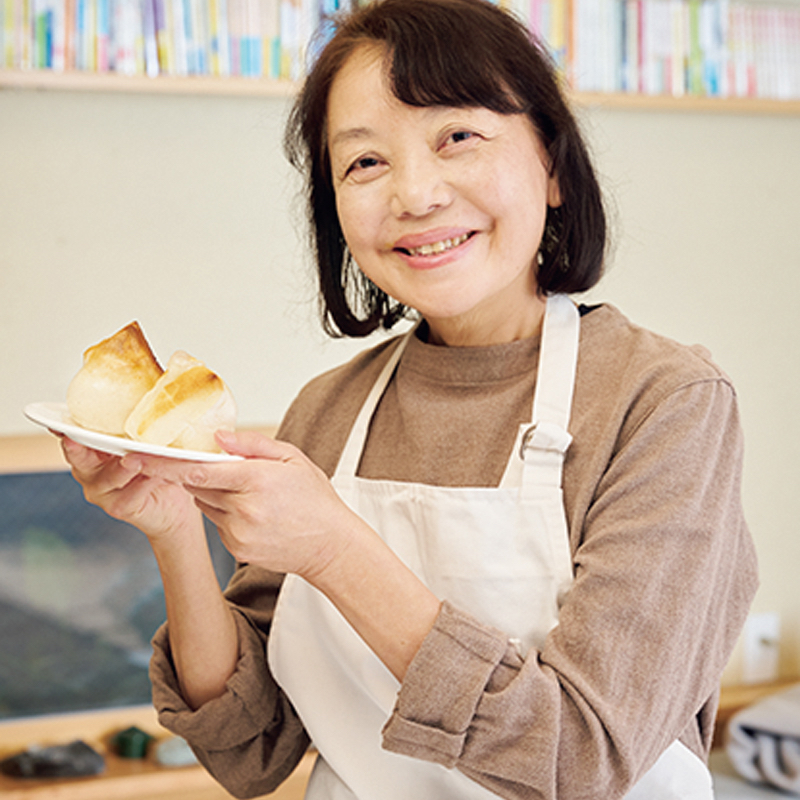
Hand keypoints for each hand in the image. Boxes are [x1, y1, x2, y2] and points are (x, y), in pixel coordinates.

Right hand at [61, 437, 202, 541]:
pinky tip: (157, 476)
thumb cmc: (157, 467)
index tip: (59, 423)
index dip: (67, 430)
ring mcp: (103, 492)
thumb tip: (150, 398)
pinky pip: (130, 495)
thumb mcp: (146, 443)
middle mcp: (91, 472)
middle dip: (78, 448)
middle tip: (75, 439)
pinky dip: (144, 484)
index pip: (76, 438)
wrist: (173, 504)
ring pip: (108, 478)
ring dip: (123, 468)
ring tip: (134, 460)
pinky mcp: (120, 507)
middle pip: (79, 459)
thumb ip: (137, 429)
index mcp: (94, 451)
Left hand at [121, 431, 359, 581]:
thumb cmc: (315, 499)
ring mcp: (238, 533)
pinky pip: (218, 523)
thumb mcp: (293, 458)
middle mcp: (243, 509)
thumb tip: (219, 437)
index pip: (199, 471)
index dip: (166, 463)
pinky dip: (226, 513)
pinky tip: (254, 512)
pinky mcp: (236, 549)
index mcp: (257, 481)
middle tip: (212, 466)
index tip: (138, 456)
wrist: (330, 545)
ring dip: (214, 493)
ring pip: (206, 505)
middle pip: (198, 486)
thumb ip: (253, 445)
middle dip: (198, 473)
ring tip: (249, 492)